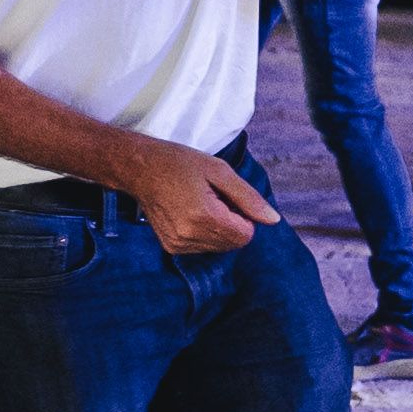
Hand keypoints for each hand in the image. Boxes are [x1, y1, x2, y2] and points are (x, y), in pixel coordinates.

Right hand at [108, 133, 275, 260]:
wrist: (140, 169)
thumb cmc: (179, 164)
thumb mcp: (219, 171)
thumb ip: (248, 198)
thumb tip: (273, 220)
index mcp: (203, 216)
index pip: (245, 235)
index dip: (244, 216)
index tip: (227, 197)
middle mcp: (189, 236)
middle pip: (233, 243)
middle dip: (232, 222)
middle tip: (213, 197)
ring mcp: (178, 244)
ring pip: (219, 248)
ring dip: (218, 228)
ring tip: (200, 203)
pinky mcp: (171, 247)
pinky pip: (203, 248)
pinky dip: (204, 233)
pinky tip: (190, 212)